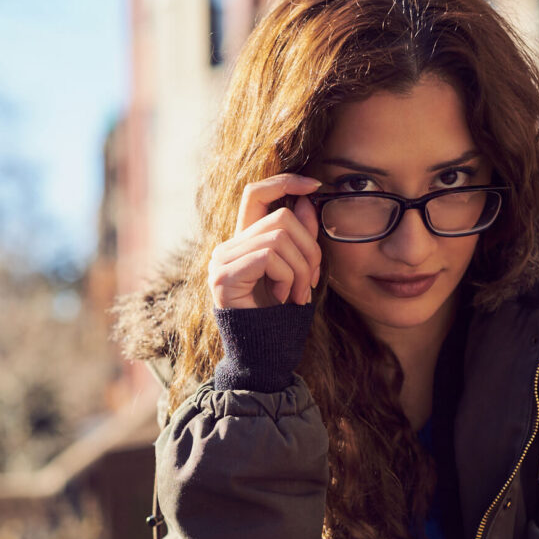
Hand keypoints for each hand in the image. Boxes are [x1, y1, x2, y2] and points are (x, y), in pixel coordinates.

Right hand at [208, 174, 322, 308]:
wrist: (262, 356)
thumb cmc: (280, 317)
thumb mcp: (298, 271)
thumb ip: (300, 237)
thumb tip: (307, 200)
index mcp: (245, 242)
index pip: (257, 193)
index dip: (285, 182)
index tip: (315, 186)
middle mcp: (229, 246)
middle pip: (281, 217)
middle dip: (310, 249)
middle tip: (313, 283)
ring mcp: (222, 261)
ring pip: (279, 238)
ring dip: (301, 270)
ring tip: (298, 296)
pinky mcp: (224, 277)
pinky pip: (269, 258)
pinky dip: (287, 278)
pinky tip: (282, 299)